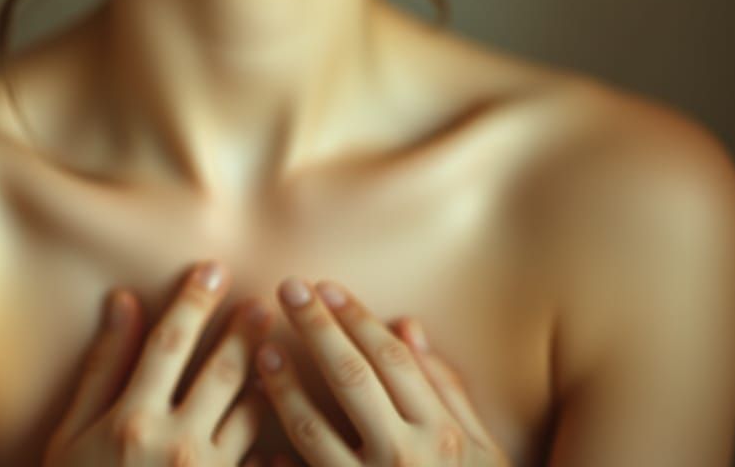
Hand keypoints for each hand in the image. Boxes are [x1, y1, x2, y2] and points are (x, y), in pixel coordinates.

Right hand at [42, 260, 273, 465]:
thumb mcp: (70, 434)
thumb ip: (102, 367)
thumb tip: (123, 300)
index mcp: (132, 418)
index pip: (170, 342)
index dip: (193, 300)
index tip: (214, 268)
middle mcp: (173, 445)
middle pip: (221, 371)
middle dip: (246, 330)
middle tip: (269, 300)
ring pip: (250, 415)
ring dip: (268, 379)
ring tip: (283, 349)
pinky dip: (275, 447)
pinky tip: (289, 430)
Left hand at [254, 278, 510, 466]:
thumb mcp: (479, 447)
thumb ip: (445, 386)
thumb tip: (408, 325)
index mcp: (438, 430)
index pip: (390, 357)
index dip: (356, 317)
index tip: (326, 286)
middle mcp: (405, 456)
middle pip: (351, 375)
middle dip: (316, 327)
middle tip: (288, 287)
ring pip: (313, 428)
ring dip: (283, 385)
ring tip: (262, 349)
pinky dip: (273, 462)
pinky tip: (255, 438)